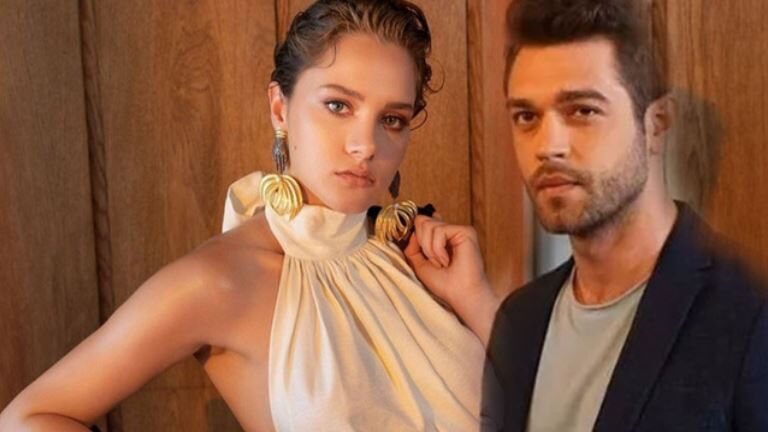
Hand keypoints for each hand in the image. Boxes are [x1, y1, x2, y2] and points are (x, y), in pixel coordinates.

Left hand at [404, 215, 499, 344]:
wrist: (460, 295)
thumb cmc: (444, 284)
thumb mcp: (419, 265)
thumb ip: (412, 248)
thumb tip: (412, 233)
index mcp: (441, 238)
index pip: (422, 221)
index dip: (416, 234)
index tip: (421, 252)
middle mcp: (450, 231)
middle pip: (422, 221)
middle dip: (422, 244)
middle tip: (434, 262)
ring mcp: (458, 230)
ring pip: (428, 225)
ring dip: (430, 249)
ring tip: (442, 262)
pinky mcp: (466, 231)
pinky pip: (439, 230)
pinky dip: (438, 248)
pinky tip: (447, 260)